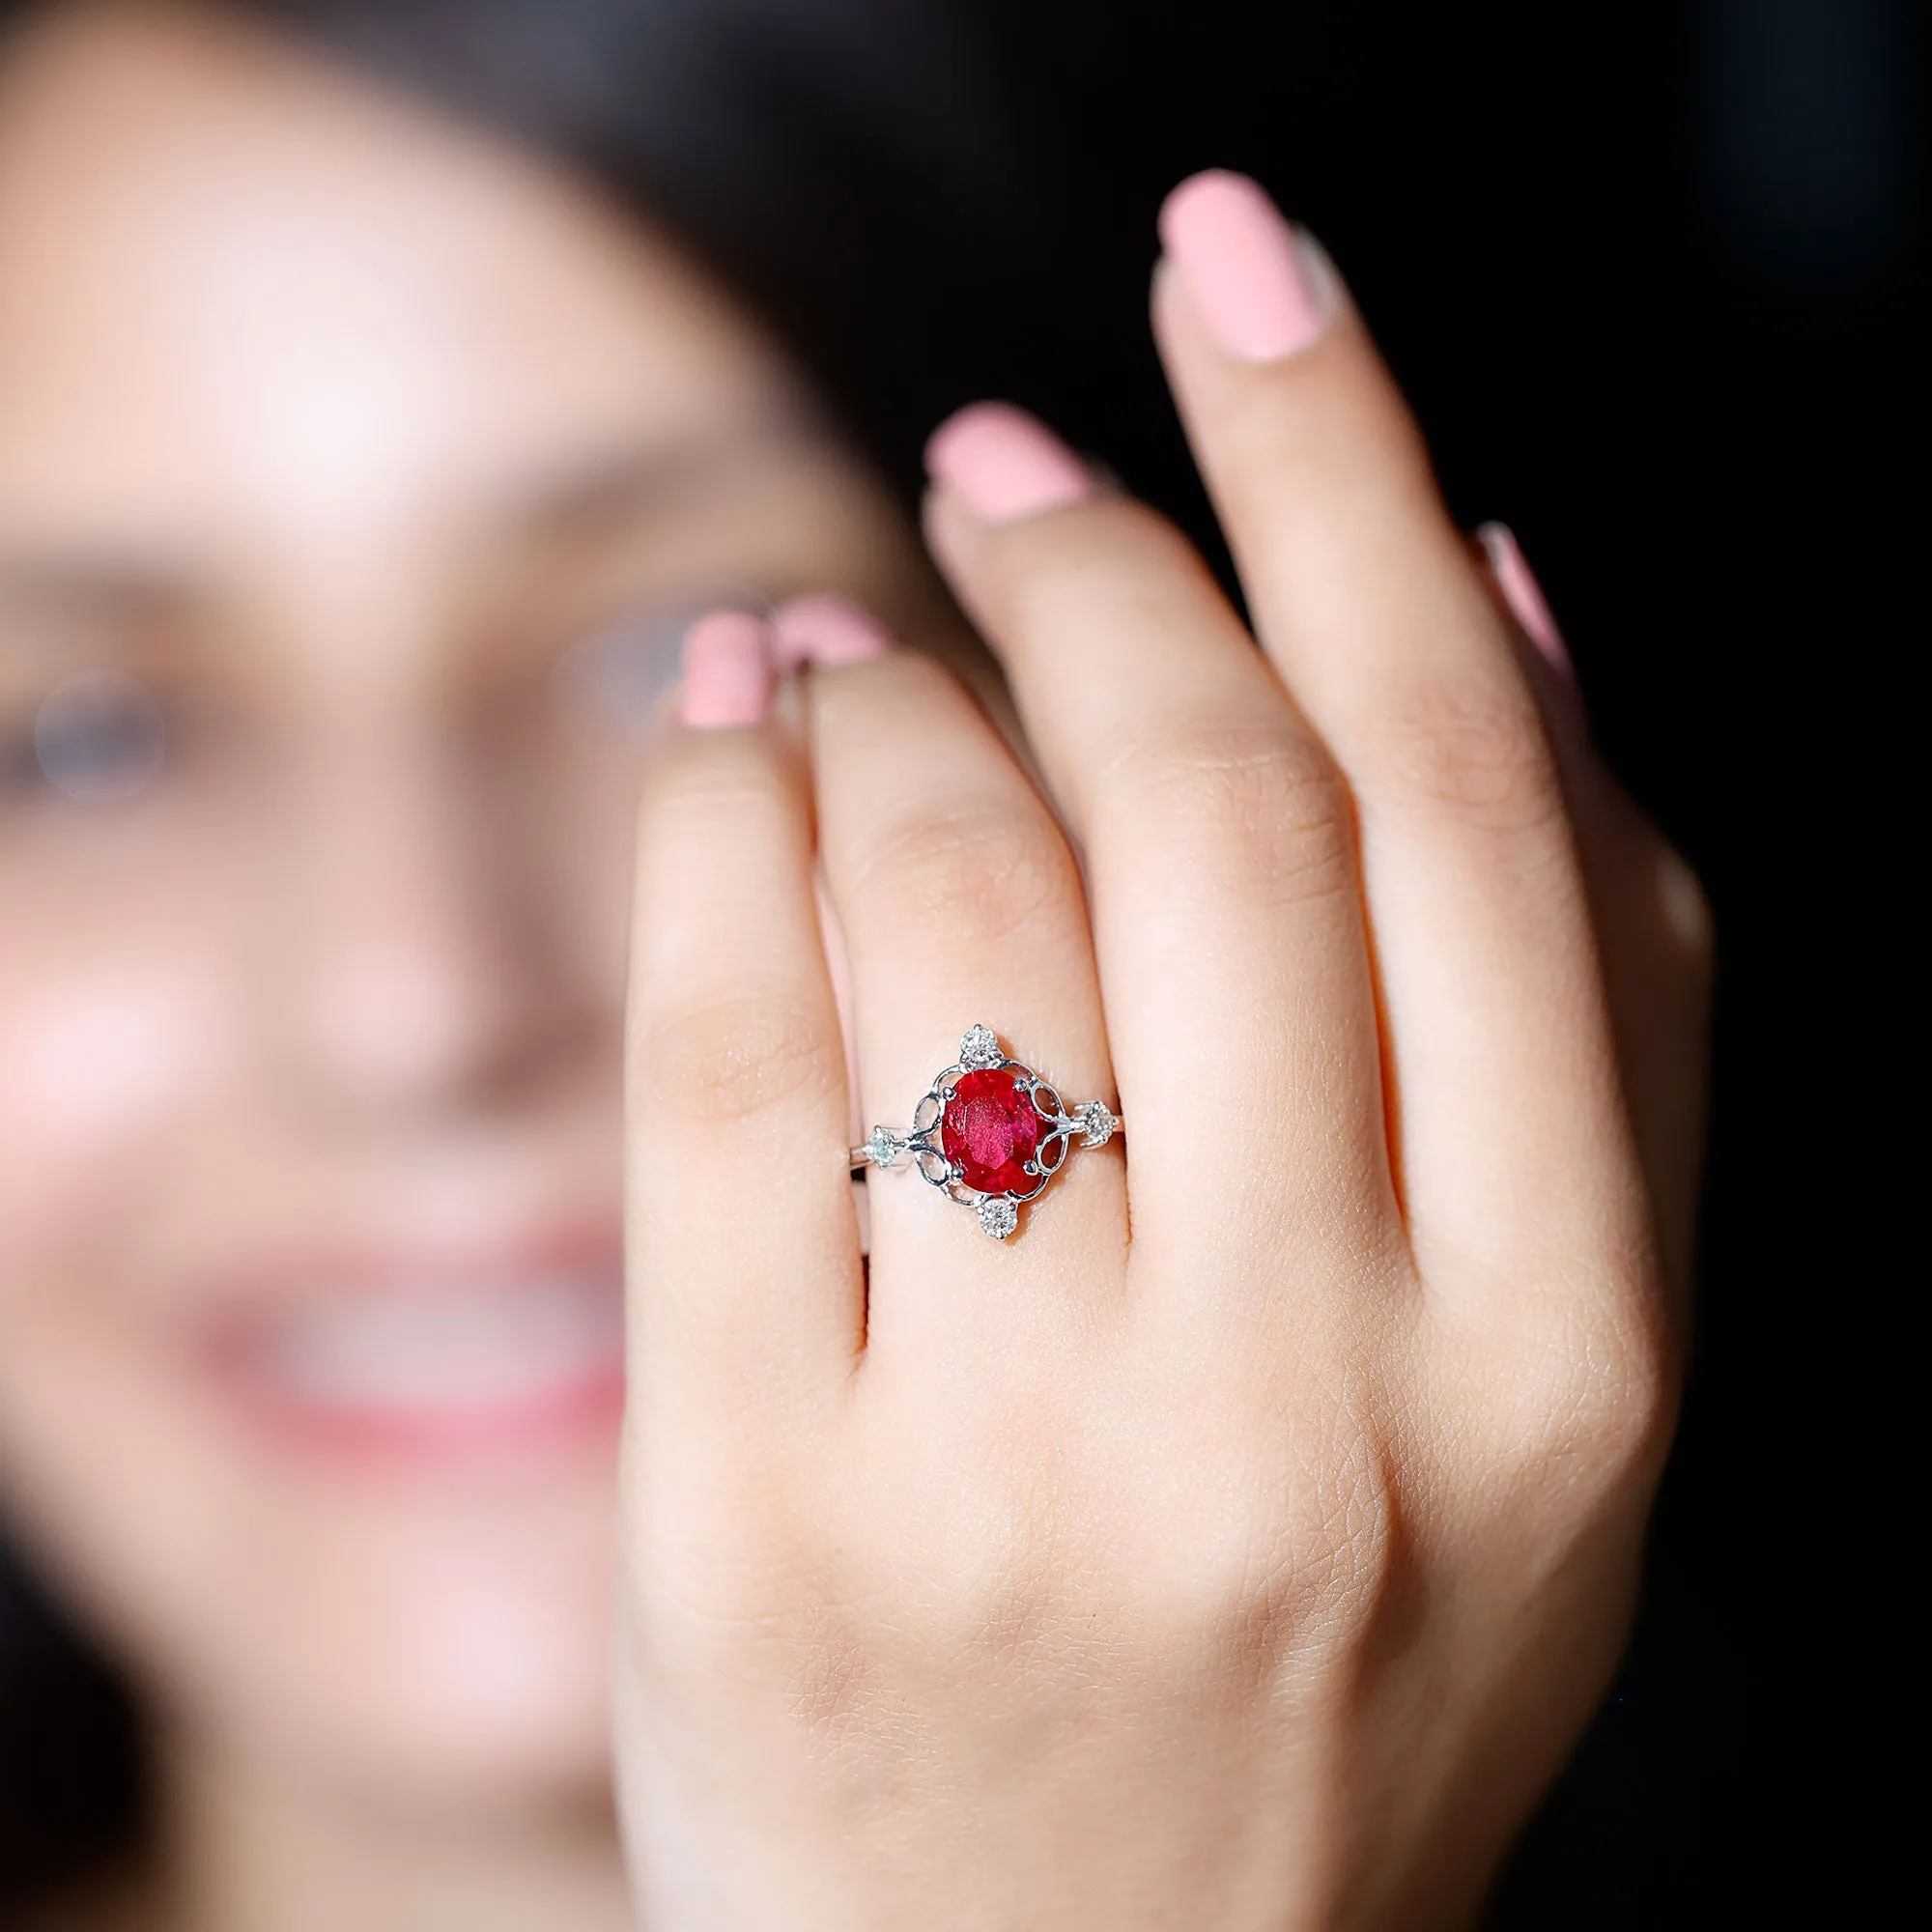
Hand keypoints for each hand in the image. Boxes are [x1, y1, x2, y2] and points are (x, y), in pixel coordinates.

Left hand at [616, 173, 1709, 1930]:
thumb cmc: (1325, 1658)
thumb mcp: (1550, 1380)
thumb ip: (1589, 1002)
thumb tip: (1501, 596)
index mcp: (1561, 1352)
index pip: (1464, 798)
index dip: (1345, 474)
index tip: (1245, 273)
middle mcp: (1308, 1400)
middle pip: (1208, 800)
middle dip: (1089, 552)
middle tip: (1003, 457)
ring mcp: (1019, 1467)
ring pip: (947, 891)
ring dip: (886, 681)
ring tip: (853, 635)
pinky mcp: (756, 1512)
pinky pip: (716, 1053)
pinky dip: (712, 819)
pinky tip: (728, 739)